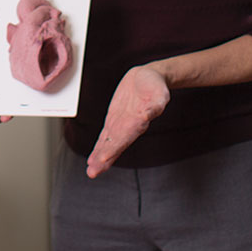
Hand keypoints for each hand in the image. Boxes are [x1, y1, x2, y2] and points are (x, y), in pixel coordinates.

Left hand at [86, 62, 173, 176]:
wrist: (148, 78)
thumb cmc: (155, 85)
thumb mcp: (159, 90)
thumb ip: (156, 102)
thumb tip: (149, 113)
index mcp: (138, 121)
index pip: (125, 137)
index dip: (114, 147)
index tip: (104, 158)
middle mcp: (129, 126)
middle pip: (115, 145)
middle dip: (104, 159)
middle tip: (93, 172)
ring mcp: (121, 124)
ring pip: (109, 143)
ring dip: (100, 157)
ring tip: (92, 170)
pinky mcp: (114, 119)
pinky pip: (106, 135)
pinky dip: (100, 146)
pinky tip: (93, 158)